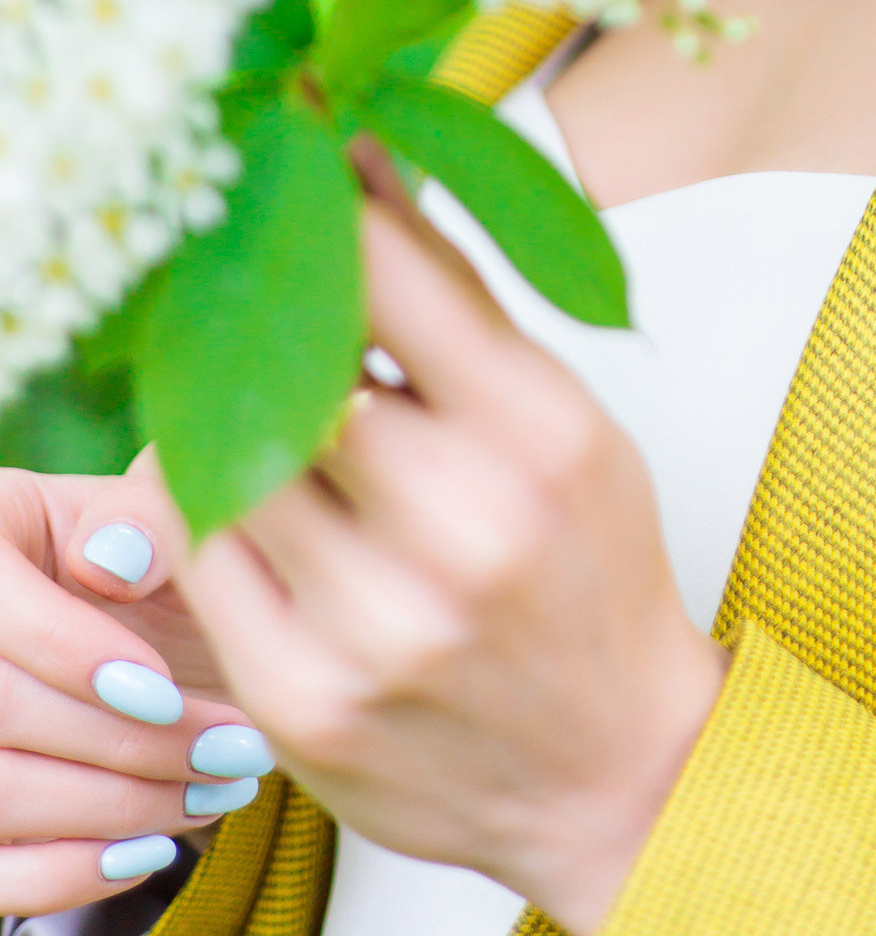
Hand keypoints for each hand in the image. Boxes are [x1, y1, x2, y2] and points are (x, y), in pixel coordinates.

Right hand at [0, 454, 277, 914]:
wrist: (157, 638)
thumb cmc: (156, 566)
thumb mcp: (157, 522)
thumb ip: (142, 517)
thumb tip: (113, 562)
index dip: (74, 657)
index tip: (168, 690)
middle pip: (0, 715)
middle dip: (127, 745)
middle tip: (234, 751)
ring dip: (119, 810)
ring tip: (216, 790)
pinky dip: (71, 874)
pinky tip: (151, 848)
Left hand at [177, 162, 728, 935]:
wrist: (611, 771)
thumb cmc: (589, 570)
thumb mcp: (562, 418)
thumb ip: (457, 300)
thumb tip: (360, 163)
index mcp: (540, 437)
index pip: (392, 279)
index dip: (328, 209)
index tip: (299, 164)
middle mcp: (459, 531)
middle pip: (296, 366)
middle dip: (271, 314)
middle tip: (262, 280)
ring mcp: (373, 628)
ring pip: (232, 457)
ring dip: (232, 408)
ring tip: (261, 393)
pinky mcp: (300, 704)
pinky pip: (203, 558)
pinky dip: (210, 504)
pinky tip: (246, 487)